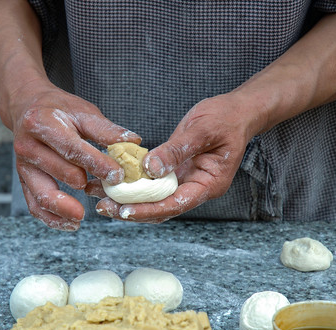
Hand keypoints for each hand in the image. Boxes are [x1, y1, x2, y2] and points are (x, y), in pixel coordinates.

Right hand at [9, 79, 140, 229]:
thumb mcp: (83, 111)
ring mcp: (22, 165)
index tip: (117, 175)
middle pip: (59, 170)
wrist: (28, 108)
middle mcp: (28, 145)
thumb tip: (132, 142)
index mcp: (43, 123)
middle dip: (84, 183)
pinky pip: (34, 204)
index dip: (96, 163)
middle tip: (110, 192)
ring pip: (42, 193)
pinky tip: (71, 224)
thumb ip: (105, 130)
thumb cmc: (59, 110)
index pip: (72, 148)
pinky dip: (51, 218)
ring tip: (82, 217)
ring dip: (64, 208)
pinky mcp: (23, 180)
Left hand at [87, 91, 254, 222]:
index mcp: (208, 184)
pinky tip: (112, 181)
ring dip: (129, 200)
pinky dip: (133, 183)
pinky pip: (152, 183)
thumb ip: (177, 150)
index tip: (124, 211)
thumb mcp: (202, 130)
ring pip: (154, 199)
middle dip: (132, 210)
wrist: (235, 111)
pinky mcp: (175, 171)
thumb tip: (151, 168)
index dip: (149, 210)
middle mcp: (195, 188)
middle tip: (103, 208)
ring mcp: (185, 181)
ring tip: (100, 197)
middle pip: (161, 208)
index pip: (176, 205)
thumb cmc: (226, 119)